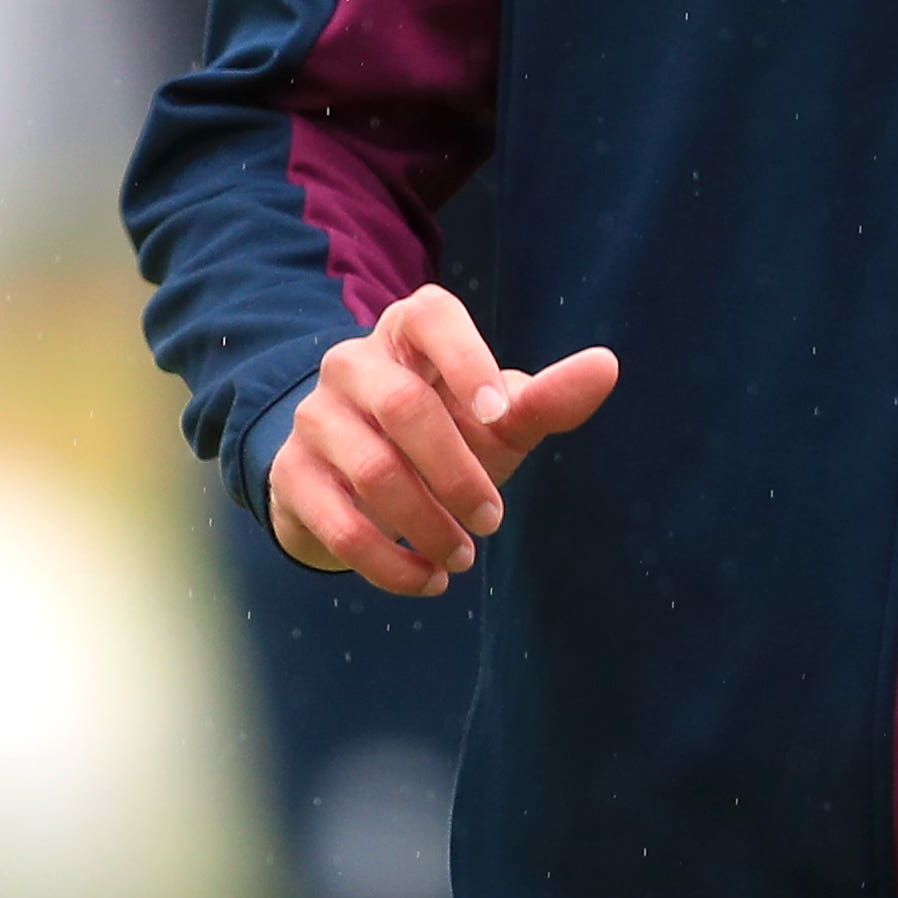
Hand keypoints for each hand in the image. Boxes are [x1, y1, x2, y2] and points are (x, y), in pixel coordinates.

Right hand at [267, 283, 619, 595]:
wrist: (363, 477)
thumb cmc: (450, 431)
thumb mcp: (500, 415)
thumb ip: (547, 397)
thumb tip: (607, 366)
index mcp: (411, 328)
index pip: (432, 317)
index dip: (468, 362)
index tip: (504, 415)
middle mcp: (353, 362)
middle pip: (405, 407)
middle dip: (458, 472)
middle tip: (493, 519)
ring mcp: (315, 416)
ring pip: (372, 471)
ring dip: (427, 525)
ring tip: (464, 556)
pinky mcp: (291, 474)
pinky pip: (339, 524)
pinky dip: (389, 563)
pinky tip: (428, 580)